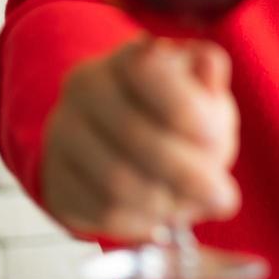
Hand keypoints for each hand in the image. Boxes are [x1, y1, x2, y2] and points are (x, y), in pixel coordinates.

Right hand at [40, 35, 240, 240]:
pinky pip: (100, 212)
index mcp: (130, 56)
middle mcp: (87, 87)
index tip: (217, 142)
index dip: (189, 113)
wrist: (122, 137)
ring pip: (116, 182)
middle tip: (223, 198)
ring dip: (165, 203)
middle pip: (136, 137)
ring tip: (190, 206)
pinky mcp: (55, 177)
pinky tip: (159, 216)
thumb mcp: (203, 90)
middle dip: (188, 175)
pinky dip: (140, 222)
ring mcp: (62, 132)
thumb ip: (209, 81)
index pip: (153, 76)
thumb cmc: (175, 110)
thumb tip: (209, 71)